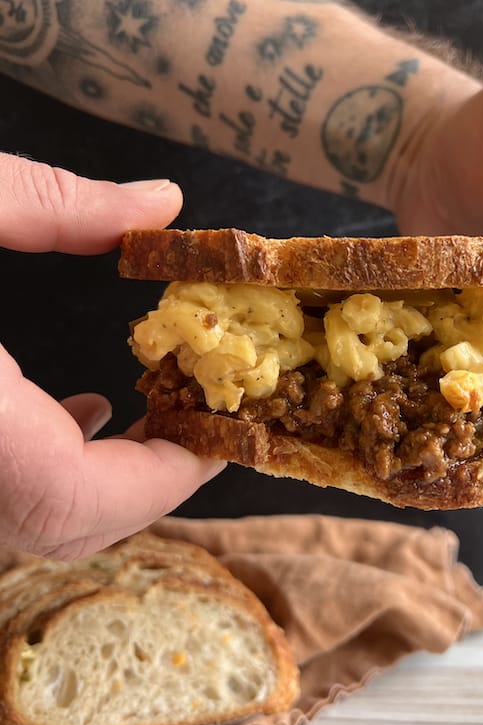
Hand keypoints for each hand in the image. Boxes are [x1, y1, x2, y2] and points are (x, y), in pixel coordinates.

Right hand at [0, 154, 224, 558]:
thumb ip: (51, 203)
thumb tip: (159, 200)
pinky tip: (81, 413)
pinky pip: (3, 495)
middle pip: (57, 523)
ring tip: (154, 418)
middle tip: (203, 425)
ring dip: (103, 482)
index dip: (159, 480)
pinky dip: (53, 470)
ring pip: (30, 520)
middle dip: (146, 483)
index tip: (219, 438)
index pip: (69, 496)